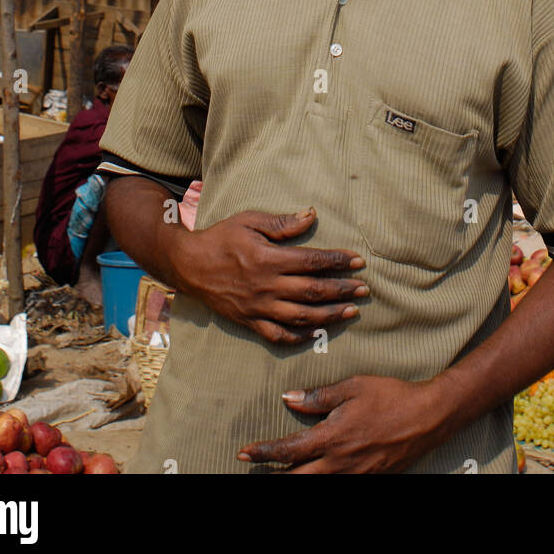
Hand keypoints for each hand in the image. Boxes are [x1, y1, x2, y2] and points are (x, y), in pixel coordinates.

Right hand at [174, 208, 367, 344]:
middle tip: (364, 289)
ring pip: (302, 317)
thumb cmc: (221, 238)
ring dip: (330, 315)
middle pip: (313, 291)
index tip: (358, 261)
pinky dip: (301, 337)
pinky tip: (318, 334)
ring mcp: (259, 308)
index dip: (338, 261)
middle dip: (342, 289)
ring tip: (351, 311)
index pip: (312, 261)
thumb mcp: (249, 221)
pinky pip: (280, 336)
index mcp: (269, 259)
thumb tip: (312, 216)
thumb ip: (282, 222)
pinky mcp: (250, 322)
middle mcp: (267, 286)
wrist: (189, 265)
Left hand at [237, 375, 447, 473]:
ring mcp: (355, 475)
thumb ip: (318, 397)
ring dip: (295, 480)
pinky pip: (339, 485)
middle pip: (297, 479)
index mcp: (332, 438)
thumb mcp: (352, 388)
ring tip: (279, 475)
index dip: (264, 453)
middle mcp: (340, 464)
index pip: (288, 450)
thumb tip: (288, 398)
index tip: (244, 453)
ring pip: (316, 486)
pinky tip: (315, 475)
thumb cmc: (389, 396)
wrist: (427, 417)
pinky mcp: (369, 479)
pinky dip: (321, 481)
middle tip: (251, 473)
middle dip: (272, 478)